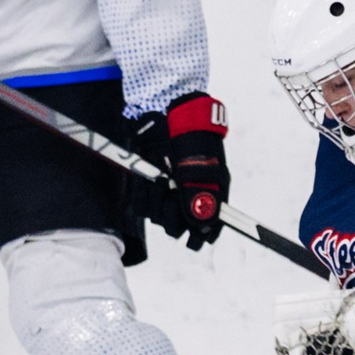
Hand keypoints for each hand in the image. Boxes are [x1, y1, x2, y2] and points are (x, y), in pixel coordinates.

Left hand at [132, 92, 228, 248]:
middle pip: (181, 225)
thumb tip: (201, 223)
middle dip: (173, 216)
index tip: (195, 243)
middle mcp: (191, 193)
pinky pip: (143, 205)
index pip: (211, 223)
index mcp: (211, 189)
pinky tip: (147, 183)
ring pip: (160, 216)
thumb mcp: (198, 163)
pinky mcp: (151, 184)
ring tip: (158, 182)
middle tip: (171, 197)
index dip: (203, 235)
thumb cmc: (189, 134)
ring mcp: (170, 189)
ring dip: (156, 203)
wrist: (164, 111)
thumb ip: (198, 193)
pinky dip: (143, 196)